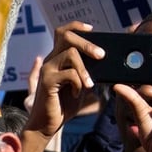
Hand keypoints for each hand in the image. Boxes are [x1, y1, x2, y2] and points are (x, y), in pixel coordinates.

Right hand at [25, 22, 102, 138]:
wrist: (47, 124)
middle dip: (86, 43)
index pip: (63, 33)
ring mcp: (47, 69)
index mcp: (57, 58)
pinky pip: (69, 74)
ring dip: (85, 69)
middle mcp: (50, 60)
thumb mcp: (80, 85)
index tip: (92, 29)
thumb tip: (104, 62)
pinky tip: (77, 93)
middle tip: (101, 55)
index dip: (76, 27)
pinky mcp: (47, 81)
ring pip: (70, 54)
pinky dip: (79, 83)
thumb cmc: (64, 105)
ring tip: (90, 84)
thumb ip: (86, 72)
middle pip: (66, 36)